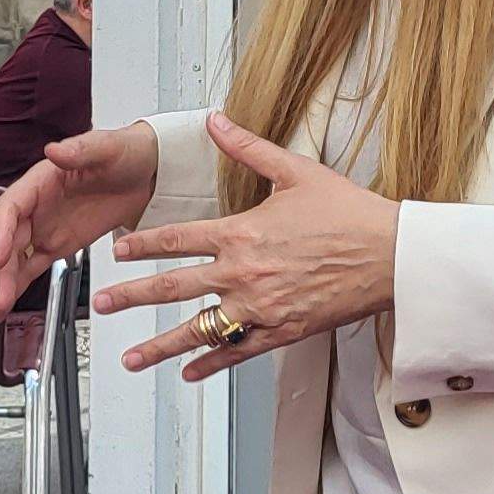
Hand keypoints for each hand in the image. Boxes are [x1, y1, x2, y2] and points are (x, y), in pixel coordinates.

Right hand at [0, 123, 161, 321]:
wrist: (149, 171)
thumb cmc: (125, 152)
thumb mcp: (107, 147)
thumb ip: (79, 150)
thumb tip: (54, 151)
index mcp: (40, 181)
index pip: (11, 209)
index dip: (2, 235)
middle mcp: (36, 207)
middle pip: (7, 242)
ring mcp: (45, 229)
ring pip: (14, 261)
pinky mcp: (58, 245)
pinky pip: (31, 269)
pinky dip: (16, 288)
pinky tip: (2, 306)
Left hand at [111, 114, 400, 382]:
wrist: (391, 255)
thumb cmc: (350, 213)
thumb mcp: (296, 171)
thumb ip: (248, 147)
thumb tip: (217, 121)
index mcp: (242, 232)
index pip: (177, 239)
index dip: (142, 246)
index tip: (117, 252)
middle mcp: (244, 273)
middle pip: (174, 287)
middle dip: (132, 296)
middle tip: (102, 303)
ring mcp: (261, 306)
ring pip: (199, 329)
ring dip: (159, 346)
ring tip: (130, 358)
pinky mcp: (282, 330)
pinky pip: (237, 352)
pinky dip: (211, 363)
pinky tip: (189, 372)